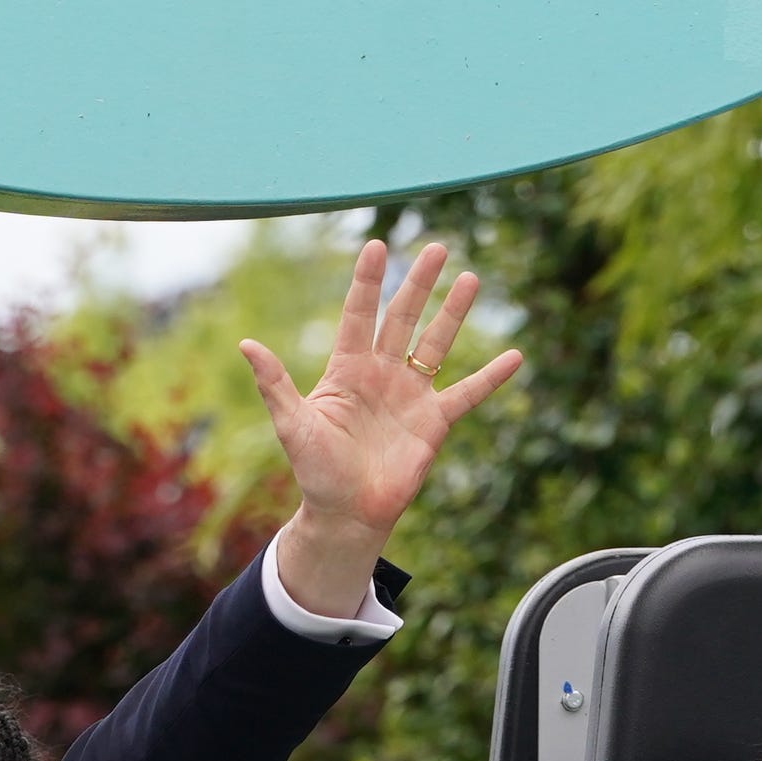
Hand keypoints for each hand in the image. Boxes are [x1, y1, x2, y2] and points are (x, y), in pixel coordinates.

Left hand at [245, 238, 521, 618]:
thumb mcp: (293, 426)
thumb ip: (275, 385)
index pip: (359, 315)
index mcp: (347, 369)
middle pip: (403, 318)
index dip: (368, 282)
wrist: (346, 514)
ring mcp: (410, 395)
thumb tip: (246, 345)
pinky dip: (490, 378)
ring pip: (436, 344)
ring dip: (453, 313)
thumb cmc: (315, 471)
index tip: (377, 246)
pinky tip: (514, 357)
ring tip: (470, 278)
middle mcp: (382, 374)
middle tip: (437, 247)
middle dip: (419, 283)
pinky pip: (467, 394)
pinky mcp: (434, 422)